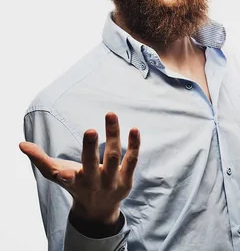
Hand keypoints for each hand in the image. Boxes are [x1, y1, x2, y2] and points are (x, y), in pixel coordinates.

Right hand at [19, 112, 139, 224]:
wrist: (98, 209)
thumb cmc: (75, 184)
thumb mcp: (56, 174)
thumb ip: (40, 159)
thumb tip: (21, 144)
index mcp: (74, 182)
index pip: (68, 180)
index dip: (66, 177)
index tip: (63, 173)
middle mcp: (94, 183)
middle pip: (93, 165)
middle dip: (90, 149)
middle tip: (90, 130)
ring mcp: (112, 182)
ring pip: (114, 157)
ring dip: (113, 136)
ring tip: (110, 115)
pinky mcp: (127, 179)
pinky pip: (132, 160)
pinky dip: (134, 145)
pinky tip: (134, 129)